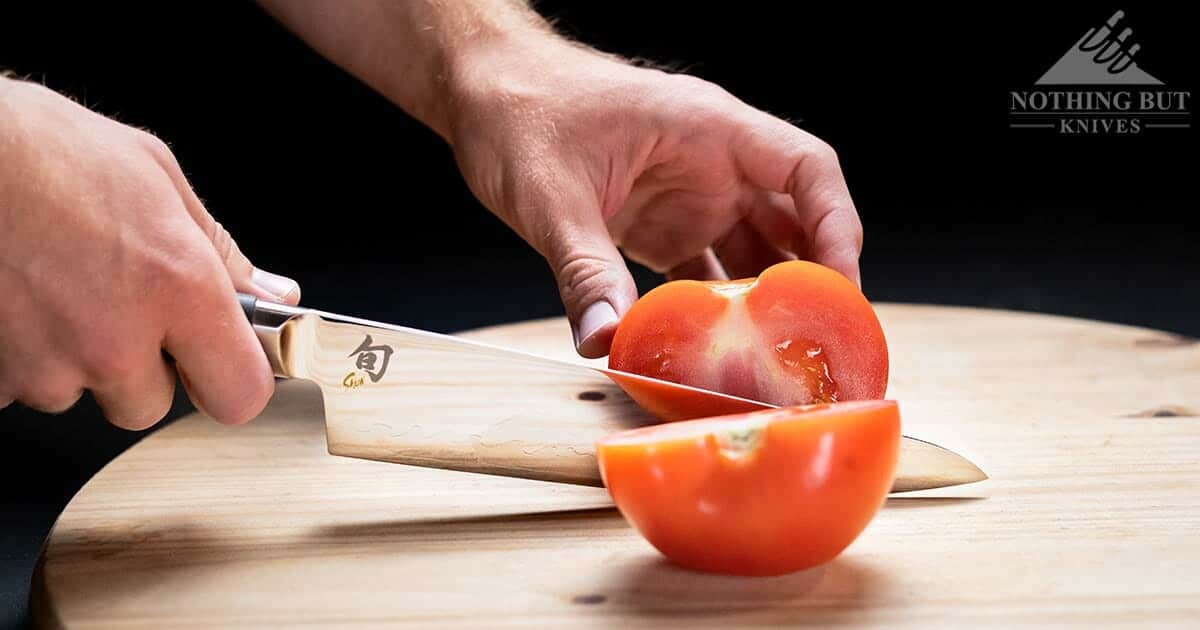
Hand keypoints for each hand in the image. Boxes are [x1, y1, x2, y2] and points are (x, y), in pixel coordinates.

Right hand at [0, 78, 299, 427]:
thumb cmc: (40, 149)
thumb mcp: (155, 175)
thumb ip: (220, 251)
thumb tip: (272, 293)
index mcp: (179, 289)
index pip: (240, 393)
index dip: (233, 379)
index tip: (222, 360)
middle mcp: (115, 341)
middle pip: (151, 403)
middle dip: (139, 367)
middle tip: (114, 302)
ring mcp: (47, 366)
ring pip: (79, 394)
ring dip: (74, 358)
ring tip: (54, 285)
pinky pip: (19, 388)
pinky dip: (21, 354)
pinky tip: (18, 300)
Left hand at [446, 38, 862, 357]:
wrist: (481, 92)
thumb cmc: (520, 109)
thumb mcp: (549, 193)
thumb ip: (583, 267)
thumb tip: (605, 339)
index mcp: (707, 129)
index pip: (807, 169)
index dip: (837, 227)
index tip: (840, 289)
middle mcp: (711, 163)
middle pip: (793, 221)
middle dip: (809, 282)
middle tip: (813, 345)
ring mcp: (689, 196)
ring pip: (752, 254)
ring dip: (761, 306)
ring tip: (770, 362)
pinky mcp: (661, 225)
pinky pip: (703, 274)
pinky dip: (710, 312)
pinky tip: (707, 354)